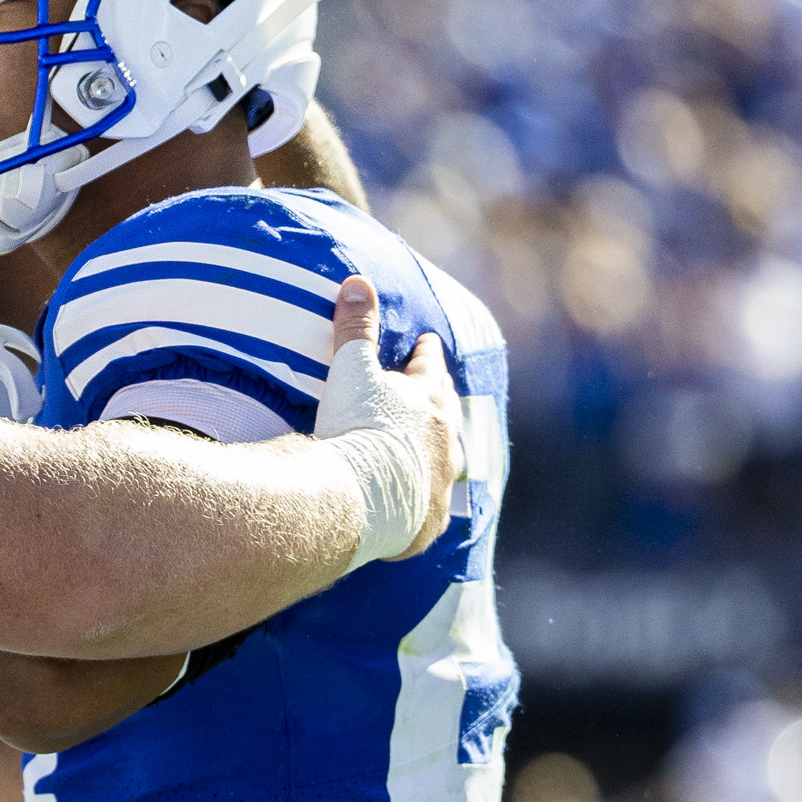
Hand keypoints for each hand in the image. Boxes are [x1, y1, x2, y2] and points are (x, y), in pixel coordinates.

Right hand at [312, 275, 460, 564]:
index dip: (426, 352)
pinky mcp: (428, 520)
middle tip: (440, 389)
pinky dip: (425, 503)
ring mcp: (440, 481)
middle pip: (448, 410)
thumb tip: (359, 281)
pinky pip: (431, 509)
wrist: (364, 493)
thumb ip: (355, 327)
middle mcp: (444, 439)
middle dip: (442, 398)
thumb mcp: (352, 370)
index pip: (430, 366)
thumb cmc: (358, 426)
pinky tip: (421, 511)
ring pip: (448, 459)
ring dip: (441, 451)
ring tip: (437, 449)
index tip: (428, 340)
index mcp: (428, 399)